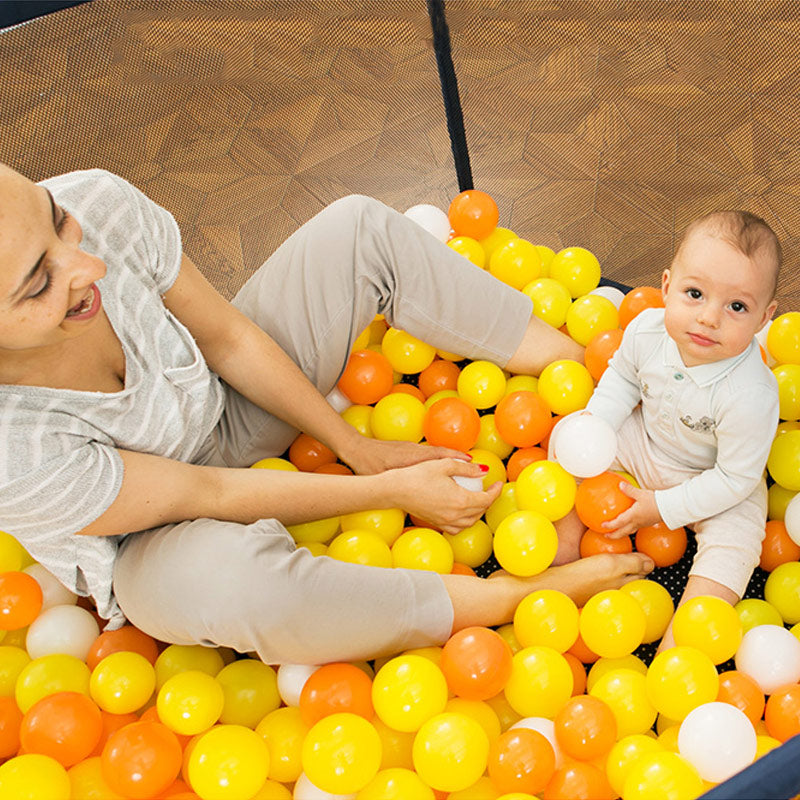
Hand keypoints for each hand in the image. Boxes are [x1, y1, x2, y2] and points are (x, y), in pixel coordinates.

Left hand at [342, 436, 469, 475]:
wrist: (356, 449)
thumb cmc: (369, 464)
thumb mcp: (388, 474)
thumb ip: (404, 478)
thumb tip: (420, 485)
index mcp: (413, 456)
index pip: (441, 456)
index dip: (458, 460)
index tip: (475, 466)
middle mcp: (416, 450)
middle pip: (444, 454)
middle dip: (461, 461)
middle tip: (476, 470)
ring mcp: (412, 449)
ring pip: (437, 454)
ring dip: (451, 460)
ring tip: (465, 469)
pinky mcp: (407, 450)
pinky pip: (429, 455)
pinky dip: (440, 460)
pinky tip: (442, 470)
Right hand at [390, 458, 502, 533]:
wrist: (395, 490)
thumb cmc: (417, 475)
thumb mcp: (444, 464)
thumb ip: (467, 468)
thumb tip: (483, 470)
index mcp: (461, 501)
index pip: (486, 499)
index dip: (495, 491)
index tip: (498, 483)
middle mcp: (455, 515)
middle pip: (480, 511)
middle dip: (488, 500)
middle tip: (489, 489)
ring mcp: (445, 522)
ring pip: (470, 522)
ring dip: (478, 512)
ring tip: (477, 499)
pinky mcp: (437, 524)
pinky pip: (457, 528)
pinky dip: (465, 521)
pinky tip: (462, 512)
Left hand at [601, 483, 661, 537]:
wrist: (670, 508)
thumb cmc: (655, 501)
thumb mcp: (640, 494)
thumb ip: (629, 490)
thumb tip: (619, 484)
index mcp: (633, 516)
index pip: (618, 523)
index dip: (609, 526)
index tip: (602, 526)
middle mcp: (636, 522)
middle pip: (622, 533)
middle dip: (613, 536)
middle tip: (606, 536)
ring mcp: (642, 524)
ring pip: (629, 532)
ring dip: (621, 534)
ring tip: (615, 533)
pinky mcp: (647, 523)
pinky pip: (635, 528)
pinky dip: (628, 529)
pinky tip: (628, 524)